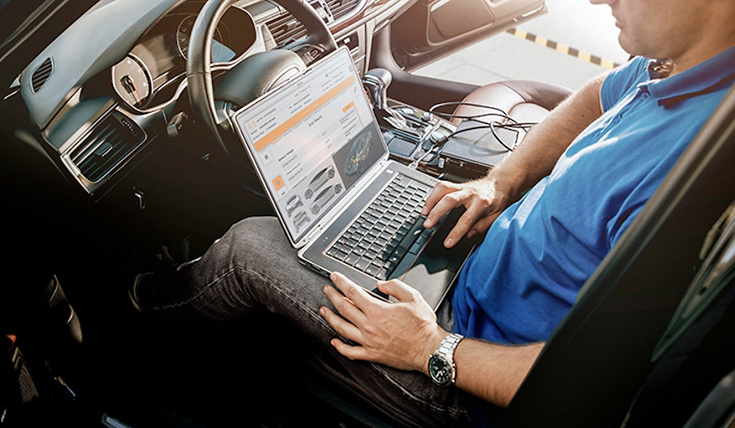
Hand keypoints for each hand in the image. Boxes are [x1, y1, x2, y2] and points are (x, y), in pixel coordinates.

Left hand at [320, 272, 446, 372]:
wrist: (429, 349)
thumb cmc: (423, 326)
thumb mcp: (413, 297)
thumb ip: (394, 286)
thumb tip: (380, 284)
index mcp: (377, 310)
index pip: (352, 292)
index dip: (341, 283)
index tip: (334, 277)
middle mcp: (369, 326)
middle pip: (343, 308)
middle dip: (332, 296)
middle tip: (327, 290)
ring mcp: (369, 341)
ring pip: (342, 328)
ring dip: (330, 317)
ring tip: (324, 310)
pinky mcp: (372, 354)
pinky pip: (350, 352)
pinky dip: (339, 347)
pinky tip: (334, 341)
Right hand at [421, 178, 511, 247]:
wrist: (501, 183)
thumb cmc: (499, 200)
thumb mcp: (497, 216)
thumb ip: (482, 226)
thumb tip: (467, 235)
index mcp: (482, 203)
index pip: (466, 220)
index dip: (456, 233)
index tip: (447, 243)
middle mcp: (470, 193)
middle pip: (450, 200)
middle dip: (436, 213)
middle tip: (428, 224)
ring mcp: (463, 187)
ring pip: (443, 189)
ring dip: (431, 200)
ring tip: (423, 213)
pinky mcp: (457, 184)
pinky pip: (441, 186)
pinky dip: (432, 194)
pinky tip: (428, 204)